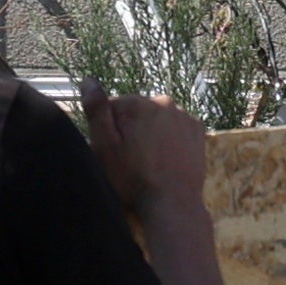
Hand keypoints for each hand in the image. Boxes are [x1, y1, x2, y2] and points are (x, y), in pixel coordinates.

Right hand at [81, 83, 211, 214]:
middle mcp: (163, 102)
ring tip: (148, 162)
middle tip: (130, 160)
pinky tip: (165, 159)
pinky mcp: (198, 130)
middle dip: (130, 130)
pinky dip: (169, 138)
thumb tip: (88, 81)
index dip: (107, 131)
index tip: (113, 152)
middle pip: (136, 112)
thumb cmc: (133, 179)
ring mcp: (184, 115)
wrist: (173, 203)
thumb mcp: (105, 147)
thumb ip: (96, 111)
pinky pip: (176, 127)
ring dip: (150, 134)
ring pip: (157, 119)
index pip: (111, 108)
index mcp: (137, 103)